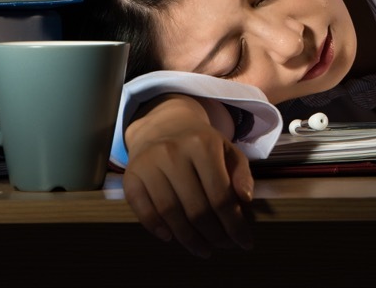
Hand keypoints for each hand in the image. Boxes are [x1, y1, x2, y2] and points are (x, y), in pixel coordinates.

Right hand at [122, 93, 254, 257]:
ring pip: (170, 213)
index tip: (244, 243)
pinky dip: (157, 229)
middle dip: (214, 235)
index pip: (221, 195)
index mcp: (203, 145)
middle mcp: (174, 153)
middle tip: (224, 246)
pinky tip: (171, 237)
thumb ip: (241, 174)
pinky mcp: (130, 176)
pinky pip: (143, 211)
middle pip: (196, 208)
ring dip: (188, 239)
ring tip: (203, 249)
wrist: (163, 125)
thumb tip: (245, 200)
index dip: (234, 224)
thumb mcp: (227, 150)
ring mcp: (149, 164)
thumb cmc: (201, 143)